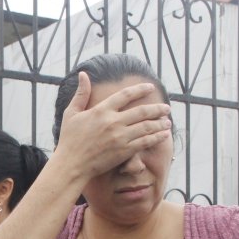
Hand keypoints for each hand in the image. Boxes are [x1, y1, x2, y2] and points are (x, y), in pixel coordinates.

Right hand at [54, 71, 172, 178]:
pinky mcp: (124, 151)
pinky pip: (145, 142)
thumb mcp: (71, 113)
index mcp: (101, 110)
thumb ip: (81, 93)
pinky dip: (157, 137)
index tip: (150, 87)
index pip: (126, 95)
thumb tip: (83, 74)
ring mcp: (120, 137)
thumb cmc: (69, 139)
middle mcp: (113, 122)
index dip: (140, 89)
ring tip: (168, 121)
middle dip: (157, 109)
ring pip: (147, 127)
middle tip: (167, 107)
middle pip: (142, 111)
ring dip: (160, 123)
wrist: (72, 164)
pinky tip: (164, 135)